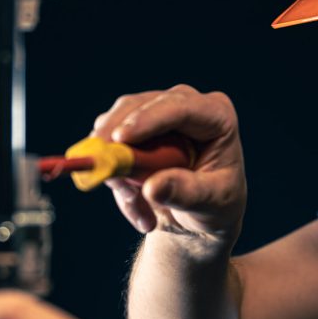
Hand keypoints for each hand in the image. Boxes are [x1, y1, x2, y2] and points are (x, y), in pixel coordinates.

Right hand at [92, 85, 246, 251]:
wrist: (201, 213)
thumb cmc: (216, 204)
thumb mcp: (211, 203)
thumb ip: (185, 193)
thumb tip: (153, 188)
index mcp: (216, 116)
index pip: (180, 107)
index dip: (147, 119)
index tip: (120, 139)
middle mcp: (186, 104)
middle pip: (140, 106)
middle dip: (116, 137)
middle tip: (101, 166)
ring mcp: (157, 112)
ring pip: (117, 122)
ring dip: (114, 163)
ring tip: (134, 202)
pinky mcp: (133, 125)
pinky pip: (108, 142)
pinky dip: (112, 173)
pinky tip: (132, 201)